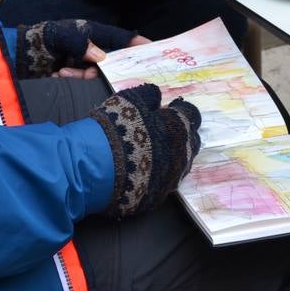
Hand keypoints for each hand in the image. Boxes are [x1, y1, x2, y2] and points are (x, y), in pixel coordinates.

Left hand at [15, 19, 145, 78]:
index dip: (135, 43)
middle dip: (103, 70)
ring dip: (82, 78)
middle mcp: (89, 49)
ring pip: (95, 75)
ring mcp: (81, 65)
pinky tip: (57, 79)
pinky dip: (73, 84)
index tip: (152, 49)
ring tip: (61, 73)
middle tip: (89, 74)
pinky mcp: (73, 79)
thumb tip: (102, 57)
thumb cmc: (36, 40)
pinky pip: (82, 85)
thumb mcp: (57, 36)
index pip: (118, 37)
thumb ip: (79, 42)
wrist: (12, 58)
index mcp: (89, 33)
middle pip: (109, 62)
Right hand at [89, 84, 202, 218]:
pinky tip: (144, 172)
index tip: (170, 110)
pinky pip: (165, 183)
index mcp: (178, 127)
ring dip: (172, 157)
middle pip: (192, 141)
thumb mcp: (129, 101)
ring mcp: (172, 177)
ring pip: (181, 165)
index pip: (191, 114)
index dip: (180, 111)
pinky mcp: (158, 196)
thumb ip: (148, 95)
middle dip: (182, 135)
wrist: (97, 169)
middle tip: (163, 132)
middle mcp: (182, 153)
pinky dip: (158, 176)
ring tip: (153, 154)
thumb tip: (156, 95)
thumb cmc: (116, 129)